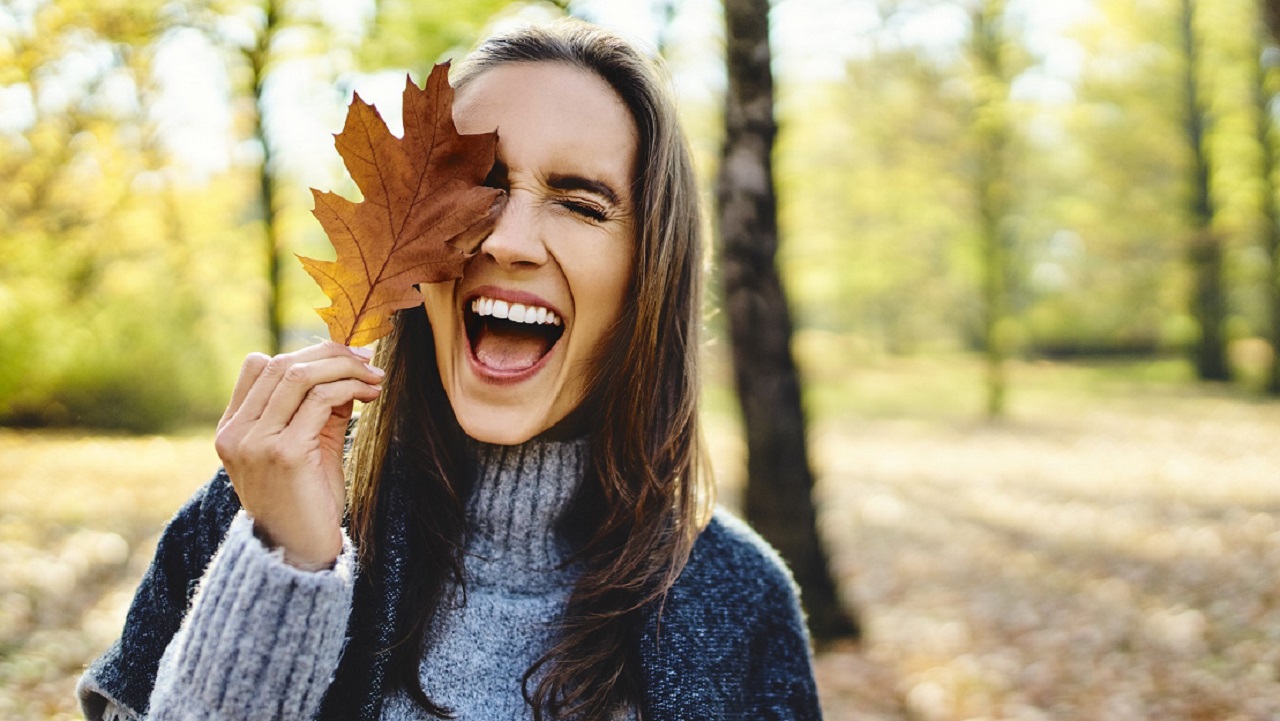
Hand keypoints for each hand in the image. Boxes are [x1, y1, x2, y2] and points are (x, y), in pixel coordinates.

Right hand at [214, 341, 383, 569]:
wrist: (300, 554)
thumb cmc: (306, 503)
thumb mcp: (308, 447)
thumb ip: (318, 410)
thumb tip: (346, 368)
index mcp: (232, 430)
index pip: (258, 366)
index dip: (303, 352)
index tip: (342, 357)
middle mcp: (236, 433)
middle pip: (281, 364)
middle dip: (329, 353)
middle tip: (366, 359)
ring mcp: (256, 442)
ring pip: (300, 375)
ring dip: (343, 368)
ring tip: (373, 375)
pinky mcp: (284, 452)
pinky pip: (319, 399)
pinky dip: (348, 388)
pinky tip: (370, 394)